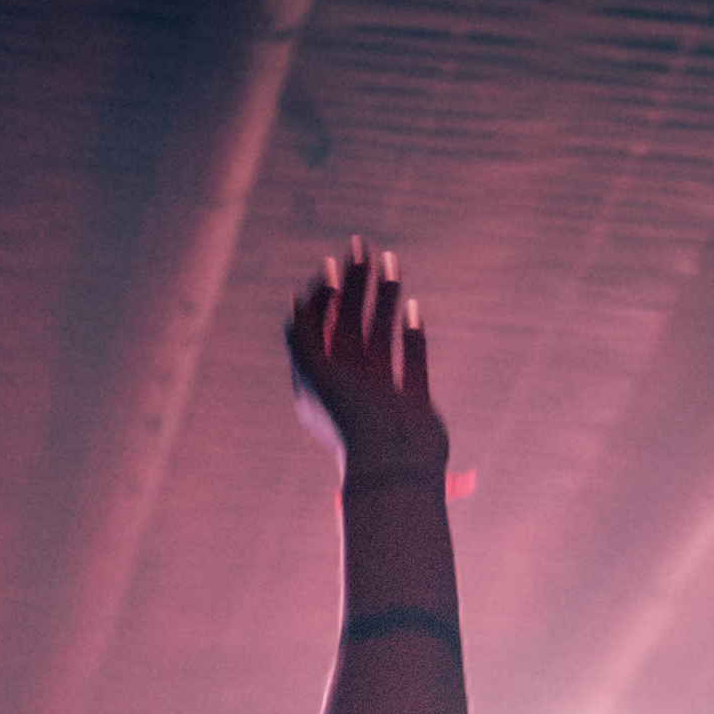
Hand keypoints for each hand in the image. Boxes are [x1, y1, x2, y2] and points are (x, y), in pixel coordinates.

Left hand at [286, 237, 445, 487]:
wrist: (394, 465)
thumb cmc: (350, 420)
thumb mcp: (314, 374)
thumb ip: (303, 336)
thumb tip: (299, 301)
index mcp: (320, 385)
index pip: (316, 330)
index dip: (322, 296)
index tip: (331, 266)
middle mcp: (349, 388)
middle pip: (349, 325)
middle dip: (355, 286)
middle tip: (362, 247)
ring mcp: (383, 395)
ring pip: (381, 336)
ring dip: (386, 300)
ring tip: (392, 264)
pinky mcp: (413, 403)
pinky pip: (413, 362)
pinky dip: (413, 335)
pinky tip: (415, 309)